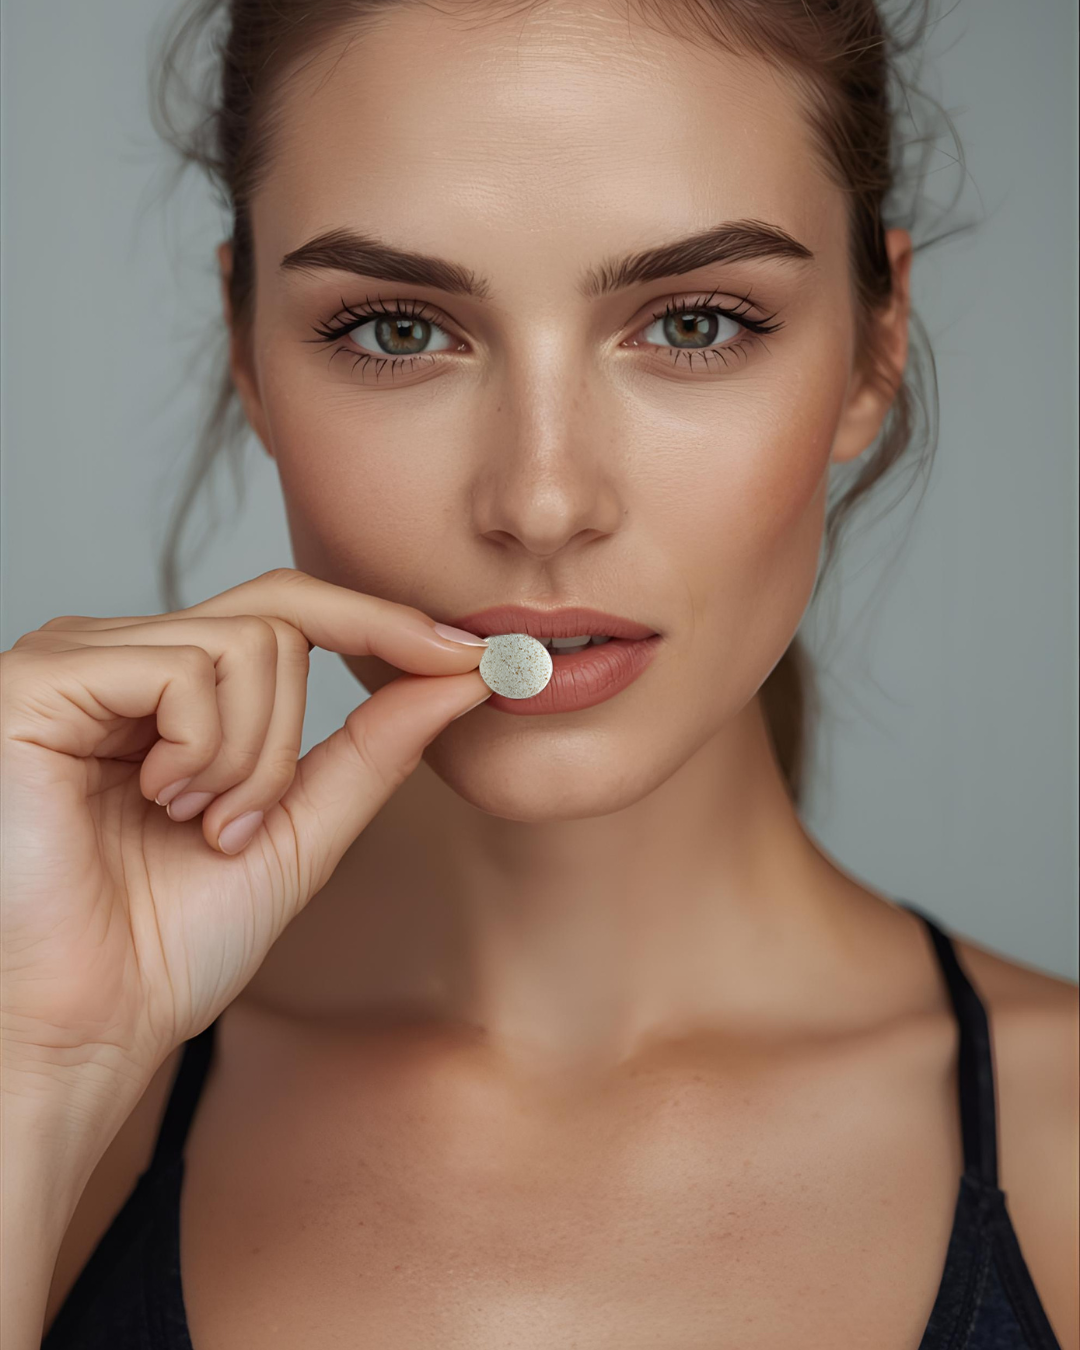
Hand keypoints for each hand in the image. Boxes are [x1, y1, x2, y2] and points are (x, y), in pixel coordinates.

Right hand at [0, 568, 489, 1122]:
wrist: (90, 1025)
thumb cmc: (170, 943)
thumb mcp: (301, 828)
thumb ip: (373, 746)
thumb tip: (460, 673)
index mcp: (171, 686)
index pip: (290, 609)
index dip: (382, 621)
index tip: (469, 656)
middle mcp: (123, 656)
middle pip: (280, 622)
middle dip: (290, 742)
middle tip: (238, 827)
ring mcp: (79, 659)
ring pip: (248, 643)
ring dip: (250, 761)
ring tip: (191, 825)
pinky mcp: (43, 679)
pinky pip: (187, 670)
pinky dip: (203, 752)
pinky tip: (156, 804)